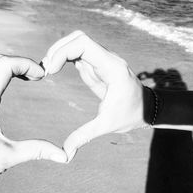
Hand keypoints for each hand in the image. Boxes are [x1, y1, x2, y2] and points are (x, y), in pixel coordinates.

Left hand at [0, 55, 66, 192]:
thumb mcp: (7, 158)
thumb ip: (37, 150)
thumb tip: (64, 156)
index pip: (5, 65)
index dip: (27, 64)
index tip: (43, 75)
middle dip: (20, 63)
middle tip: (39, 75)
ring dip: (9, 68)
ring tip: (28, 79)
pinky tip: (8, 90)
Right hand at [41, 31, 147, 161]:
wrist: (147, 108)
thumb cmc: (131, 115)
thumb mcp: (107, 125)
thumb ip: (85, 136)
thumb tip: (65, 154)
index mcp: (112, 67)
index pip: (83, 44)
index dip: (62, 52)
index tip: (50, 71)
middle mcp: (107, 58)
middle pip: (78, 38)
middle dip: (58, 50)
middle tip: (45, 69)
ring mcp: (102, 60)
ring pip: (77, 43)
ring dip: (60, 52)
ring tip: (47, 70)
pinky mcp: (98, 65)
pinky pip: (78, 53)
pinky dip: (64, 57)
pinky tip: (54, 70)